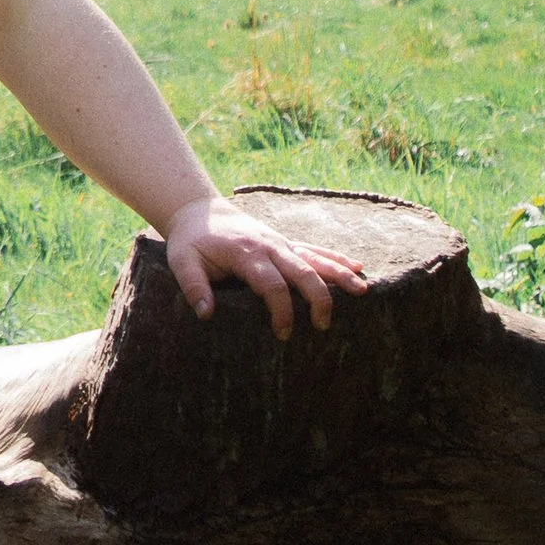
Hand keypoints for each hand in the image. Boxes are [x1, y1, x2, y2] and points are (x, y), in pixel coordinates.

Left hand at [162, 196, 366, 339]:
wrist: (198, 210)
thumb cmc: (190, 241)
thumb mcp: (181, 261)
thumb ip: (192, 286)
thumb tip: (206, 313)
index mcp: (246, 253)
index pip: (272, 285)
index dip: (281, 310)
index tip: (283, 334)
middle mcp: (269, 246)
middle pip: (302, 271)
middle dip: (317, 298)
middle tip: (322, 326)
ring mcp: (280, 242)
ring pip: (316, 258)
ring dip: (339, 274)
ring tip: (362, 291)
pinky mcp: (285, 242)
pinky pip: (315, 249)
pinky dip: (336, 258)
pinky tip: (358, 268)